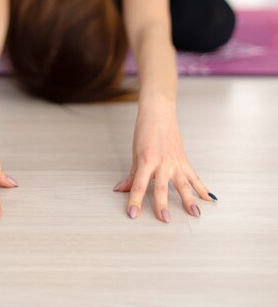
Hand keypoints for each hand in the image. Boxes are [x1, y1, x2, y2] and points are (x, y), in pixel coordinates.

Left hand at [113, 105, 215, 221]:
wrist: (159, 113)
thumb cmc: (145, 131)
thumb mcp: (135, 153)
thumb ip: (132, 175)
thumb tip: (121, 190)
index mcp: (146, 160)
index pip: (139, 185)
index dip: (135, 200)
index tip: (133, 214)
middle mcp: (162, 163)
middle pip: (161, 187)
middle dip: (162, 204)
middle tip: (165, 218)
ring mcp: (175, 162)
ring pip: (183, 184)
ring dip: (189, 199)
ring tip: (195, 214)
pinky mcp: (184, 161)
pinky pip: (194, 177)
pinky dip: (202, 188)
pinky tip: (210, 199)